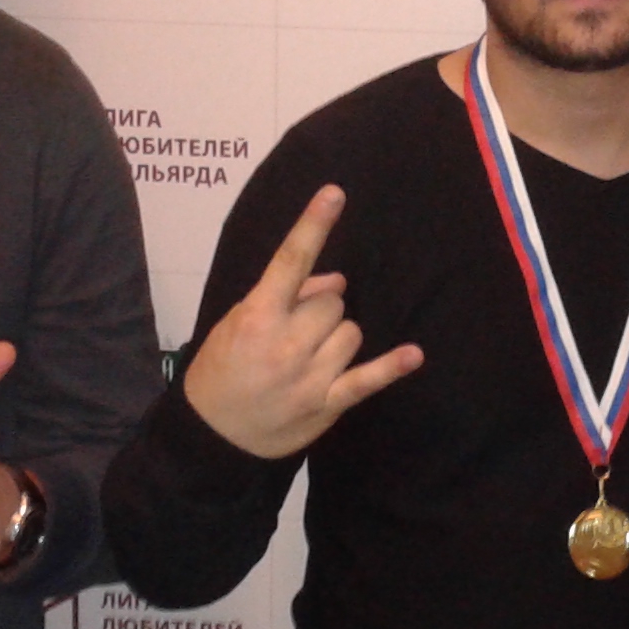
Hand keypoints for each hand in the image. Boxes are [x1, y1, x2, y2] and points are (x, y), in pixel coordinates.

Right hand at [181, 185, 423, 457]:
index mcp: (258, 316)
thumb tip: (337, 280)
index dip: (312, 225)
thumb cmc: (223, 370)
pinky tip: (414, 355)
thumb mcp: (237, 322)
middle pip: (333, 302)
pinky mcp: (327, 404)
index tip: (334, 194)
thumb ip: (285, 296)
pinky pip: (366, 379)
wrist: (215, 434)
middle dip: (320, 309)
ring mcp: (310, 376)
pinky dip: (391, 367)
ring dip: (337, 336)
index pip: (290, 261)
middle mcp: (286, 343)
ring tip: (310, 356)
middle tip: (296, 330)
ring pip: (351, 332)